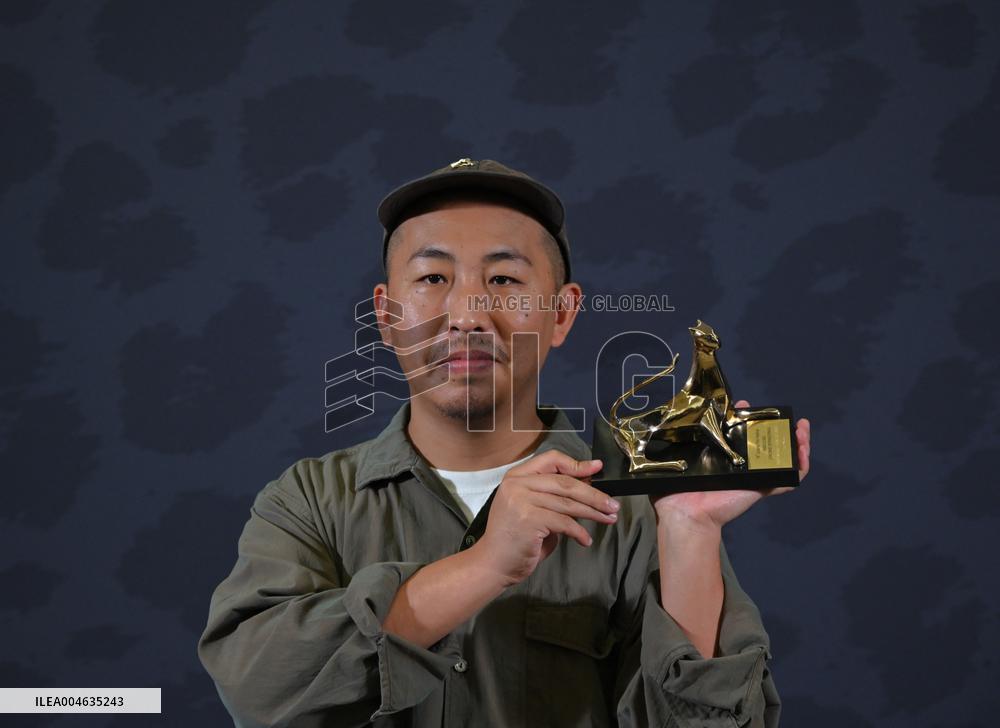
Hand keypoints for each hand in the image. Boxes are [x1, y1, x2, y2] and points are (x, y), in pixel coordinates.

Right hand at [474, 450, 618, 586]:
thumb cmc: (515, 539)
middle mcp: (517, 484)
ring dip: (593, 513)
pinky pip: (564, 523)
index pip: (551, 460)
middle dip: (594, 495)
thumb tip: (588, 488)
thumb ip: (554, 497)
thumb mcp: (533, 509)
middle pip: (565, 483)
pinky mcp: (529, 519)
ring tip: (608, 519)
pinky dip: (579, 532)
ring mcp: (521, 501)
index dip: (577, 464)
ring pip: (568, 503)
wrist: (493, 564)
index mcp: (517, 476)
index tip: (597, 469)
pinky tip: (585, 540)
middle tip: (612, 504)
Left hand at [649, 400, 810, 530]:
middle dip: (776, 427)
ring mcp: (753, 477)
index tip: (742, 405)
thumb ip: (668, 446)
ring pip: (783, 459)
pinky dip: (800, 467)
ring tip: (801, 428)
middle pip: (765, 444)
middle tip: (780, 414)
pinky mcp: (761, 488)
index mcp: (720, 458)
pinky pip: (788, 480)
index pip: (737, 435)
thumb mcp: (672, 462)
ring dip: (796, 443)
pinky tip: (804, 451)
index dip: (744, 419)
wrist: (684, 514)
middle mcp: (739, 466)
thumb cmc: (674, 492)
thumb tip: (660, 425)